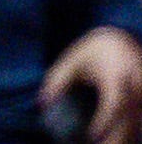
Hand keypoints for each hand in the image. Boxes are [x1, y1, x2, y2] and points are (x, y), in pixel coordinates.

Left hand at [45, 28, 141, 143]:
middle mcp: (137, 87)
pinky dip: (132, 136)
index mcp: (117, 75)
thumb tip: (42, 103)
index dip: (106, 121)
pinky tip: (116, 141)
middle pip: (132, 122)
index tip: (92, 136)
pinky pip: (141, 123)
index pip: (116, 102)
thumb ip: (58, 80)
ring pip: (140, 127)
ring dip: (125, 141)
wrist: (122, 39)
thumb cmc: (94, 52)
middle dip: (116, 140)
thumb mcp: (73, 60)